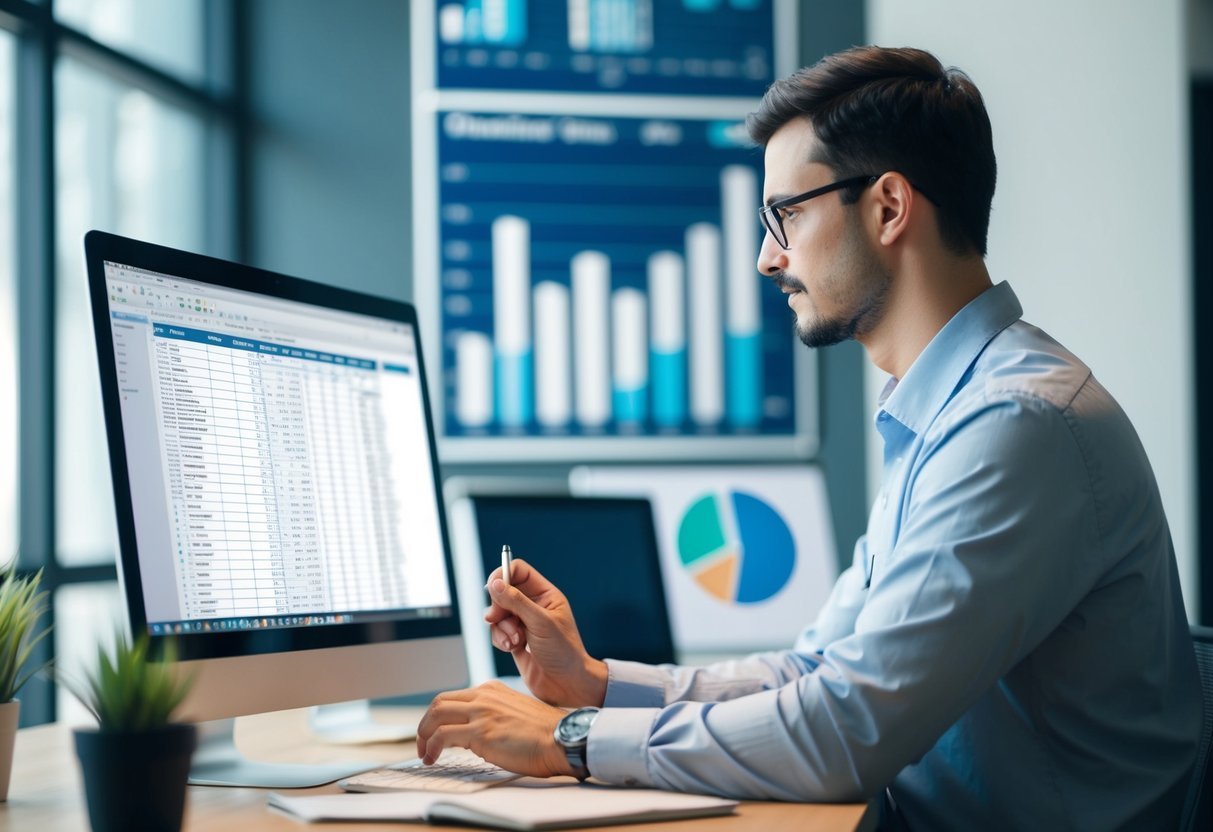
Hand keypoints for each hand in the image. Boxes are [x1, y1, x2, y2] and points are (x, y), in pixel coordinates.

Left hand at [415, 681, 573, 776]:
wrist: (561, 738)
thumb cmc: (545, 733)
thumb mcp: (514, 713)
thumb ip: (493, 716)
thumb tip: (473, 734)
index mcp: (492, 690)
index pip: (454, 697)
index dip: (439, 716)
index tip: (435, 732)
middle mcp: (483, 696)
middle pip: (439, 702)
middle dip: (425, 723)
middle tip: (423, 742)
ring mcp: (481, 712)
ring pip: (435, 715)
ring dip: (423, 736)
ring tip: (424, 753)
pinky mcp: (480, 732)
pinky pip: (442, 737)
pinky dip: (431, 747)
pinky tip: (432, 758)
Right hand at [484, 558, 607, 706]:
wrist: (567, 686)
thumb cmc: (564, 652)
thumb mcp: (541, 623)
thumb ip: (516, 602)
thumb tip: (495, 584)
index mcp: (545, 595)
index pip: (519, 571)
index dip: (503, 574)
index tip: (494, 588)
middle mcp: (533, 606)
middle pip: (503, 592)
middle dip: (499, 606)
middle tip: (498, 617)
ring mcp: (523, 623)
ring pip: (497, 614)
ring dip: (501, 627)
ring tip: (515, 640)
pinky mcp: (515, 640)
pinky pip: (497, 632)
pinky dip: (500, 639)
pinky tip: (512, 648)